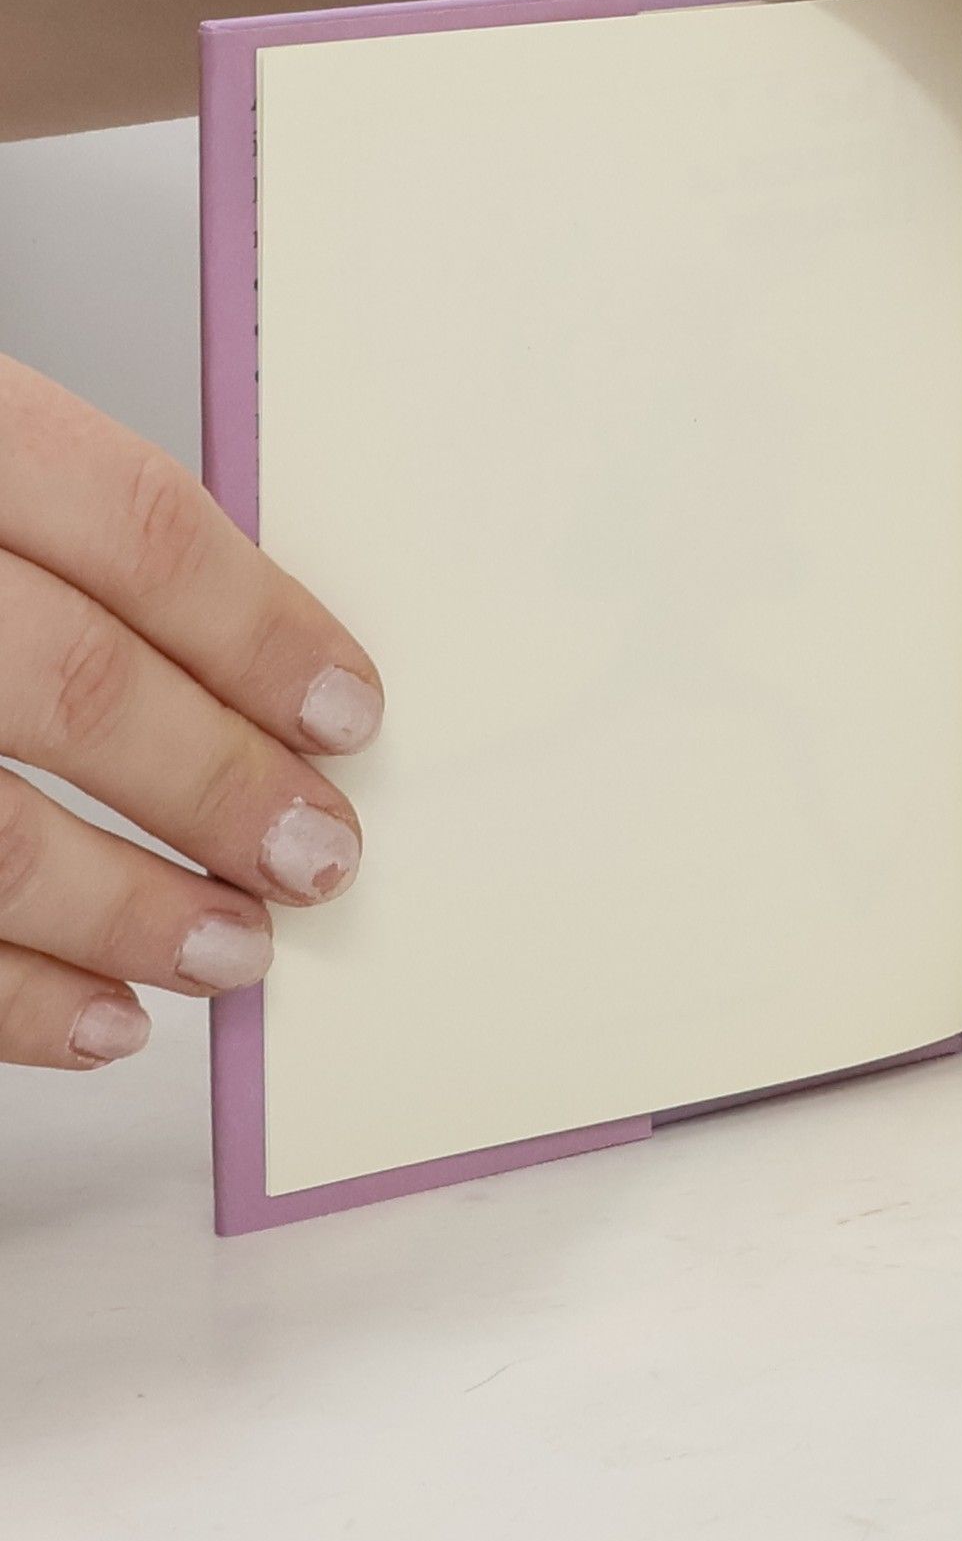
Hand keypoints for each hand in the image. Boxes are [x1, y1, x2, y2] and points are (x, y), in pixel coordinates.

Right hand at [0, 358, 379, 1069]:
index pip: (132, 522)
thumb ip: (62, 540)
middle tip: (318, 852)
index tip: (347, 712)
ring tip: (234, 950)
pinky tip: (98, 1018)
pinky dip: (8, 999)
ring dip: (130, 911)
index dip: (262, 629)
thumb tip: (254, 662)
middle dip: (220, 786)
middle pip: (73, 681)